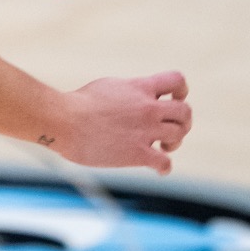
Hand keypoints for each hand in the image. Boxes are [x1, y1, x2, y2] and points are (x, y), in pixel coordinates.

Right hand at [54, 72, 191, 172]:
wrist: (64, 121)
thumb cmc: (78, 104)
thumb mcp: (109, 87)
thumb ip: (129, 91)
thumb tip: (135, 96)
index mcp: (140, 88)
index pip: (177, 81)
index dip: (181, 91)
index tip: (173, 100)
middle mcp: (147, 108)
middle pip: (185, 112)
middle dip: (183, 121)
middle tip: (172, 129)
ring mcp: (144, 131)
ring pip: (179, 135)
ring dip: (175, 142)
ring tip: (163, 147)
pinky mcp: (137, 154)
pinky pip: (164, 163)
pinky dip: (165, 168)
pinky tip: (159, 170)